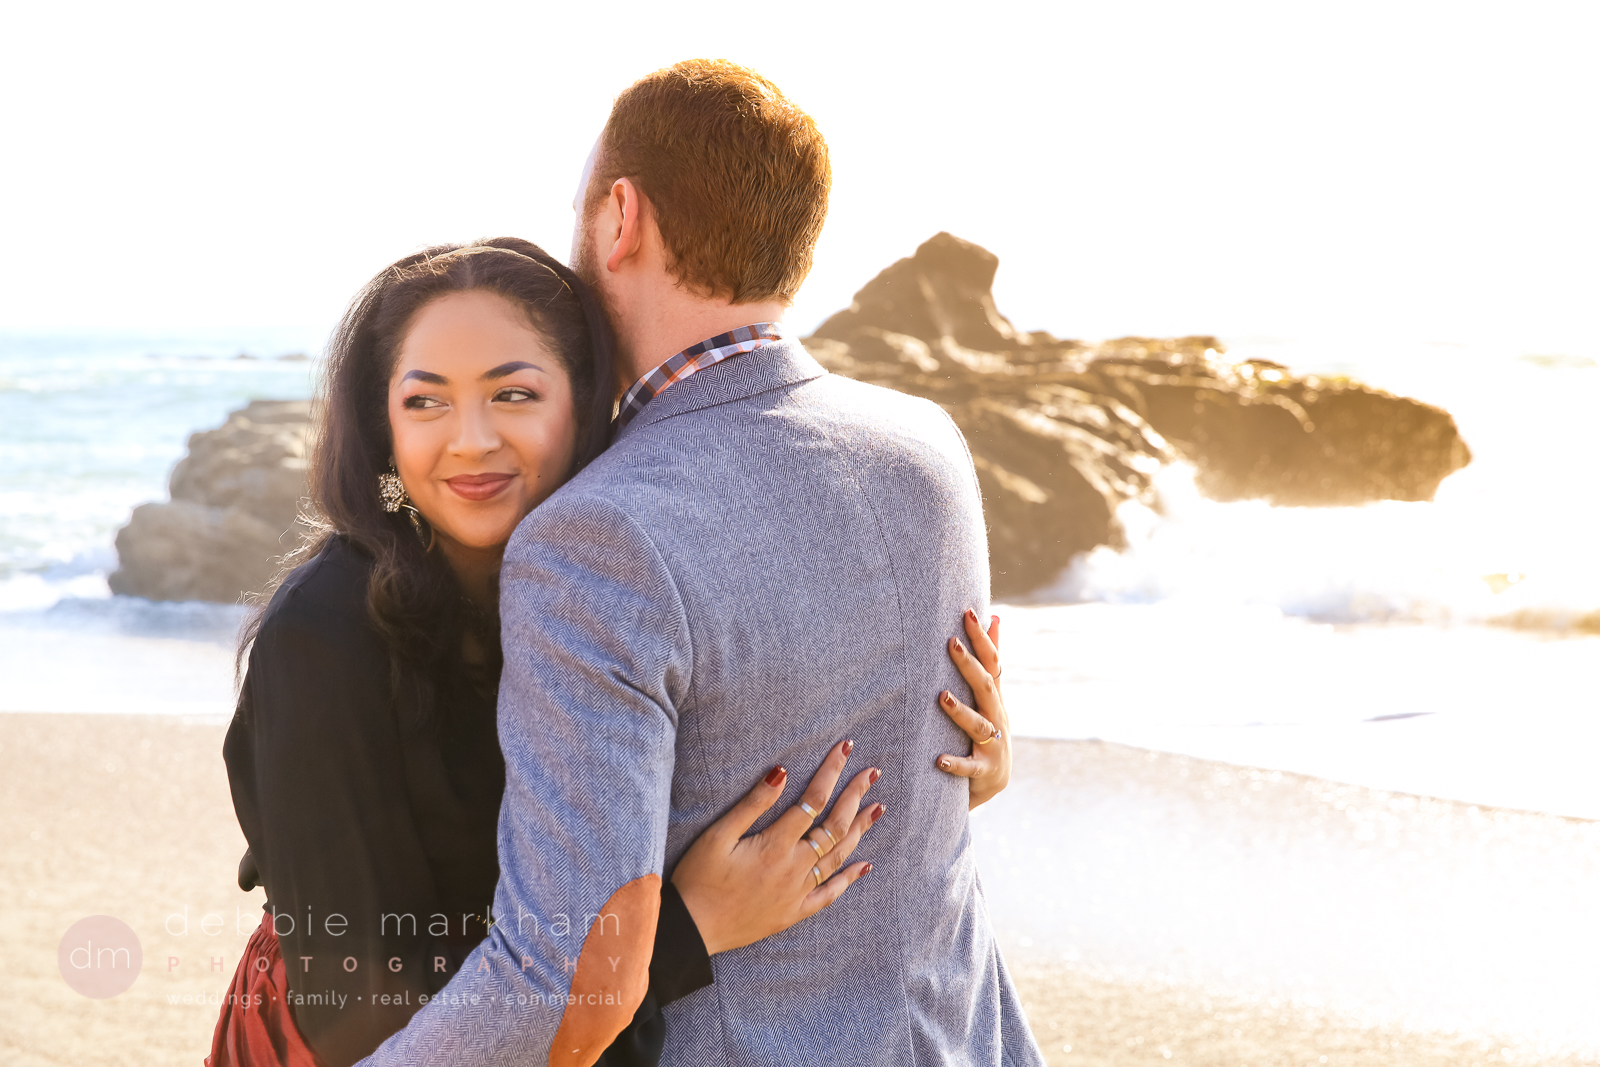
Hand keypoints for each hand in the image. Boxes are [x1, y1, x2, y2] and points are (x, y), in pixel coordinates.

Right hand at [671, 740, 882, 954]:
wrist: (693, 930)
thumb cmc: (698, 878)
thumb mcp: (717, 835)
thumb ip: (753, 804)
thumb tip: (782, 772)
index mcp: (776, 844)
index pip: (813, 800)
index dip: (831, 772)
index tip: (845, 749)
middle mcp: (794, 867)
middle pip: (834, 826)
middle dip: (854, 796)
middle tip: (872, 774)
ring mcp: (797, 892)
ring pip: (838, 856)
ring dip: (859, 830)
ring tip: (877, 808)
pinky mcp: (794, 912)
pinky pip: (829, 895)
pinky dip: (848, 879)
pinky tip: (865, 865)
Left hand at [935, 609, 1010, 808]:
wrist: (995, 780)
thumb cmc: (988, 729)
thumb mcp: (992, 695)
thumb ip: (992, 660)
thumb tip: (995, 617)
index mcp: (995, 698)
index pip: (992, 663)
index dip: (982, 638)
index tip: (968, 613)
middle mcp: (996, 717)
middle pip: (986, 687)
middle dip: (969, 665)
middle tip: (951, 643)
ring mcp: (992, 744)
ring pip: (977, 725)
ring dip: (960, 711)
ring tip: (942, 697)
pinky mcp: (984, 770)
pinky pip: (969, 767)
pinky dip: (955, 763)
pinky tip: (939, 759)